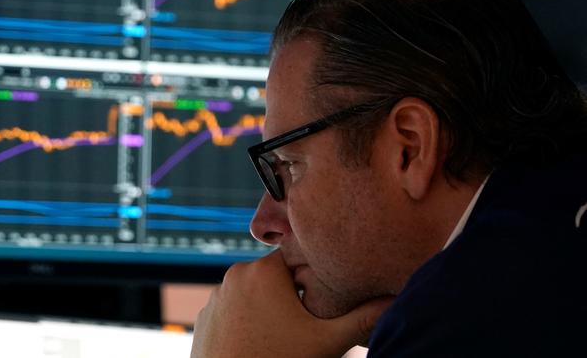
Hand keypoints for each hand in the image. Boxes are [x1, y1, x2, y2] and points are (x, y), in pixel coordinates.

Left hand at [190, 250, 394, 357]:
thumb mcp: (326, 342)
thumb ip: (361, 317)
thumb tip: (395, 301)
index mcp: (264, 271)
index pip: (298, 257)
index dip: (314, 275)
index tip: (323, 296)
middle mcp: (235, 275)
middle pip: (276, 275)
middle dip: (292, 293)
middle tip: (306, 320)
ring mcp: (216, 296)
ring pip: (254, 292)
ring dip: (269, 306)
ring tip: (283, 334)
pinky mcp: (205, 316)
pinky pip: (234, 309)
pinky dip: (247, 320)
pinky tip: (260, 341)